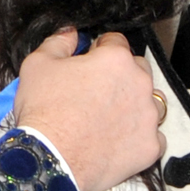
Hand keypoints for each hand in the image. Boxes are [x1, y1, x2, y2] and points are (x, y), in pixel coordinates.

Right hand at [14, 28, 163, 190]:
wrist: (51, 158)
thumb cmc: (43, 112)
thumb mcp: (37, 65)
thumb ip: (58, 42)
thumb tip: (70, 32)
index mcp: (115, 60)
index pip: (115, 41)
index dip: (98, 50)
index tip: (87, 62)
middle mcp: (140, 84)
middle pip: (137, 69)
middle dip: (119, 75)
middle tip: (93, 92)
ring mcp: (149, 116)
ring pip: (149, 102)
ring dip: (132, 105)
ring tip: (105, 118)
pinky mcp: (151, 145)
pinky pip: (152, 136)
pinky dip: (136, 136)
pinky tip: (114, 140)